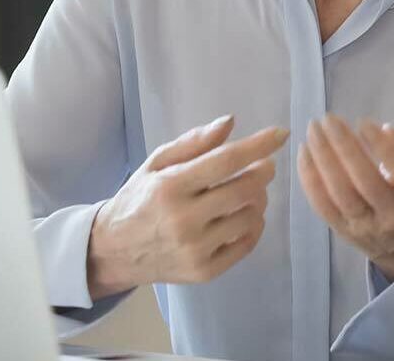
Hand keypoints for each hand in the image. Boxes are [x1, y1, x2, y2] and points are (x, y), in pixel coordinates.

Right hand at [87, 115, 286, 297]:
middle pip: (245, 189)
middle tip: (264, 166)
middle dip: (263, 172)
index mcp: (170, 186)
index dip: (258, 145)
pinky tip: (245, 216)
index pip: (225, 161)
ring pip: (250, 216)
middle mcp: (183, 219)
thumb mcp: (156, 163)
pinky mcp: (203, 271)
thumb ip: (193, 143)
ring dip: (259, 199)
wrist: (113, 251)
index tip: (281, 134)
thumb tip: (230, 122)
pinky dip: (254, 226)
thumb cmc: (139, 199)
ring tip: (249, 192)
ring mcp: (195, 249)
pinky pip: (246, 244)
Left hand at [298, 115, 393, 280]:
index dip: (380, 146)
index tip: (362, 122)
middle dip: (344, 147)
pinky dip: (309, 178)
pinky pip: (322, 205)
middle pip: (364, 180)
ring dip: (321, 159)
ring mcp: (365, 227)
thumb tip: (383, 129)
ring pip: (339, 193)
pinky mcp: (344, 233)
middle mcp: (392, 215)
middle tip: (328, 120)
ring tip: (312, 132)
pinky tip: (304, 154)